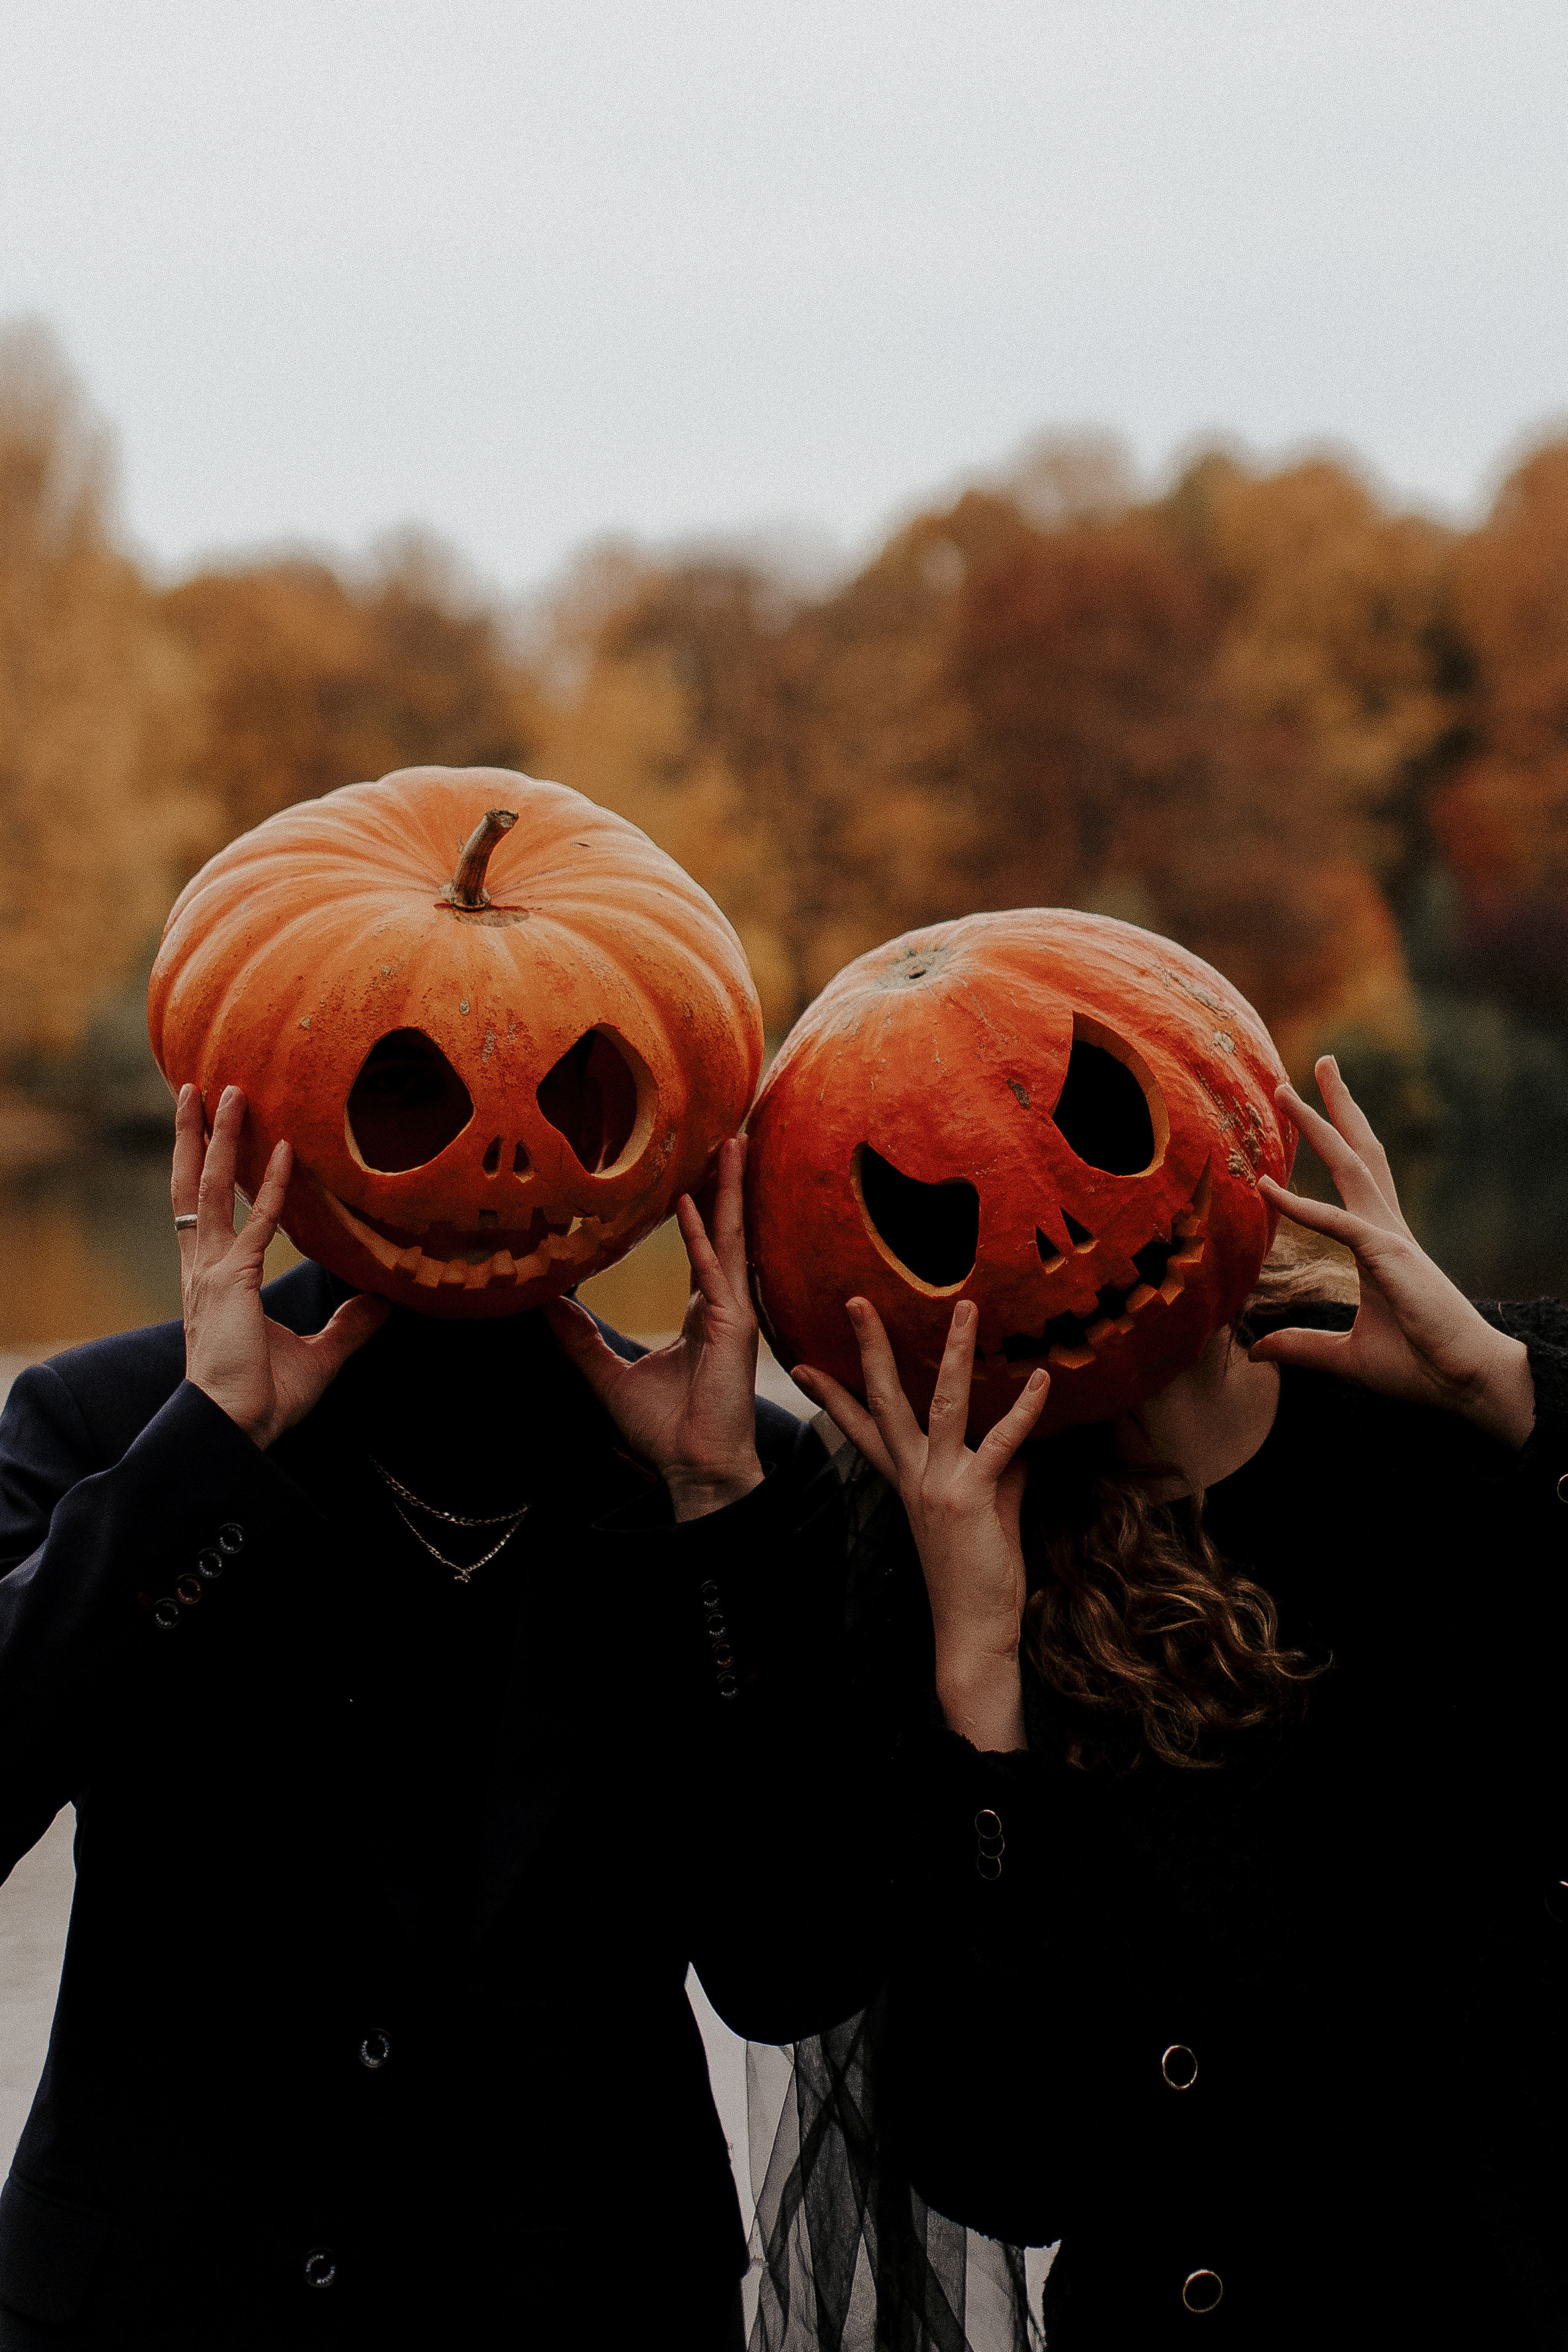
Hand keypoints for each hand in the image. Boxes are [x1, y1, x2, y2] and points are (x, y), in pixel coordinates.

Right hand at [175, 1083, 388, 1448]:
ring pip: (209, 1189)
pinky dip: (271, 1186)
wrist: (236, 1430)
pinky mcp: (232, 1282)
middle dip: (196, 1133)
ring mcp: (212, 1272)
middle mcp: (204, 1267)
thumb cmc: (263, 1399)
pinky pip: (257, 1225)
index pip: (205, 1208)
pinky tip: (284, 1151)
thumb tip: (383, 1302)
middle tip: (200, 1085)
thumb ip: (348, 1325)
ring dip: (218, 1137)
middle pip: (193, 1184)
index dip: (205, 1165)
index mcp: (213, 1278)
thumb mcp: (320, 1355)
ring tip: (224, 1089)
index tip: (209, 1126)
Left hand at [544, 1136, 763, 1520]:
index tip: (695, 1165)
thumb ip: (580, 1338)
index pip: (704, 1243)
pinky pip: (714, 1272)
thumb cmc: (665, 1429)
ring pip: (730, 1236)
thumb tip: (543, 1305)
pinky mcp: (734, 1327)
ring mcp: (732, 1311)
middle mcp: (722, 1302)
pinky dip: (700, 1237)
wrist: (695, 1469)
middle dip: (728, 1180)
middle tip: (729, 1129)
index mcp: (703, 1310)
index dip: (704, 1204)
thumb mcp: (609, 1374)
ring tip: (734, 1142)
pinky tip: (690, 1202)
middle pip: (724, 1227)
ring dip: (732, 1189)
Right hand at [792, 1298, 1049, 1751]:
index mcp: (907, 1480)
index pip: (862, 1428)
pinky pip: (999, 1443)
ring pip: (940, 1404)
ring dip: (954, 1353)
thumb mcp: (985, 1515)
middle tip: (856, 1301)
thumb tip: (1024, 1450)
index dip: (832, 1394)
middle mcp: (915, 1475)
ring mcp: (937, 1483)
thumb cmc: (977, 1579)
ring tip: (965, 1308)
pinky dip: (1022, 1410)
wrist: (972, 1631)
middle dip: (870, 1348)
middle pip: (883, 1400)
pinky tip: (1042, 1382)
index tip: (803, 1363)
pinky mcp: (970, 1496)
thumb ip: (1000, 1477)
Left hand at [1253, 1057, 1533, 1449]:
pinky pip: (1337, 1223)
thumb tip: (1258, 1349)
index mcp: (1381, 1242)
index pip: (1356, 1178)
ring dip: (1317, 1125)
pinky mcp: (1389, 1258)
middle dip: (1336, 1107)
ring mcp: (1389, 1239)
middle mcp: (1386, 1229)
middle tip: (1317, 1065)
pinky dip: (1299, 1204)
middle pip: (1358, 1152)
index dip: (1333, 1141)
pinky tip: (1266, 1187)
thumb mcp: (1346, 1357)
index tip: (1305, 1111)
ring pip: (1350, 1165)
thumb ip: (1302, 1347)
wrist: (1466, 1382)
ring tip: (1287, 1088)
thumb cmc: (1418, 1367)